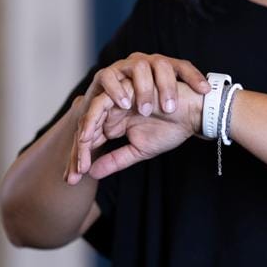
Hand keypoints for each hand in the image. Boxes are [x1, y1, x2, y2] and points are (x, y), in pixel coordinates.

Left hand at [65, 55, 209, 183]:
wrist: (194, 113)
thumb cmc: (172, 128)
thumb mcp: (139, 150)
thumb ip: (115, 159)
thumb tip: (92, 174)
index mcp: (114, 120)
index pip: (89, 139)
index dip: (79, 159)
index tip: (72, 180)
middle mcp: (112, 107)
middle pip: (84, 126)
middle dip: (77, 151)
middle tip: (72, 174)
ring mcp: (117, 96)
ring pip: (90, 113)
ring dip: (84, 135)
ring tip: (81, 156)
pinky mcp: (125, 86)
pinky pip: (103, 101)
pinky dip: (95, 117)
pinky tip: (91, 135)